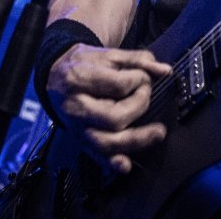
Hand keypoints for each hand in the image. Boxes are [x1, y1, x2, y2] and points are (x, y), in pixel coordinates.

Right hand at [46, 44, 172, 173]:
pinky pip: (95, 155)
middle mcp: (75, 105)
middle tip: (144, 94)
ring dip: (136, 140)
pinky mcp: (79, 139)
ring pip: (106, 141)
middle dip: (139, 106)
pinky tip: (125, 165)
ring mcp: (76, 126)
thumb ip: (138, 60)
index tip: (143, 77)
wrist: (55, 75)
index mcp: (80, 78)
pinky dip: (111, 162)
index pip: (118, 85)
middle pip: (113, 117)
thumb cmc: (86, 64)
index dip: (139, 80)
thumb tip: (164, 71)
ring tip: (158, 133)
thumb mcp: (109, 55)